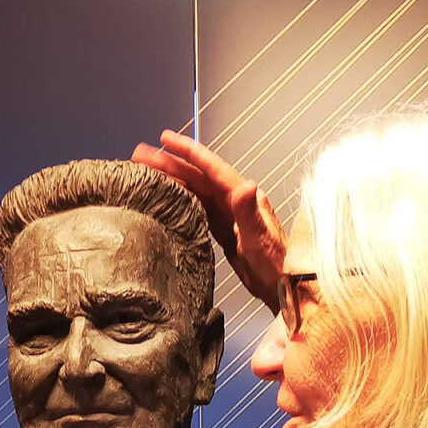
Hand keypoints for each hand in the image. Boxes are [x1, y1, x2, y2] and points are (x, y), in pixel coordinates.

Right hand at [132, 130, 287, 309]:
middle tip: (142, 155)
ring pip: (195, 190)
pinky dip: (180, 199)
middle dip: (170, 162)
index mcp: (243, 198)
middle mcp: (236, 201)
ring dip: (171, 179)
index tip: (166, 139)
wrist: (285, 287)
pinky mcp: (225, 230)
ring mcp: (229, 215)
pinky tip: (166, 197)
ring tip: (146, 172)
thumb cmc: (277, 266)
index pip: (210, 168)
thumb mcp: (260, 240)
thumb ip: (249, 214)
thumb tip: (245, 185)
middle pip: (197, 176)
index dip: (187, 152)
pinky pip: (198, 208)